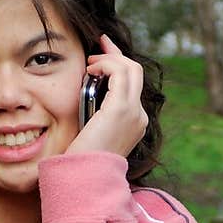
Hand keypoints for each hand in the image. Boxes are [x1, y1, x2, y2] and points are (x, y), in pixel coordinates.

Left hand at [66, 33, 147, 158]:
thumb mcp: (94, 134)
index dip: (118, 67)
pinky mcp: (121, 109)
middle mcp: (139, 117)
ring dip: (109, 58)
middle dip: (117, 54)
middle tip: (99, 44)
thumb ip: (97, 115)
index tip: (101, 57)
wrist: (85, 178)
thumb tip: (88, 92)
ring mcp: (133, 113)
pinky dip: (105, 64)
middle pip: (135, 73)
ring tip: (91, 62)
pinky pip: (119, 72)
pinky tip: (91, 69)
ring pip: (130, 68)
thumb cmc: (83, 161)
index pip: (132, 87)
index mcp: (134, 124)